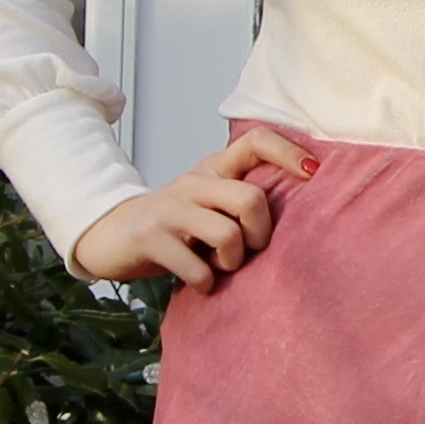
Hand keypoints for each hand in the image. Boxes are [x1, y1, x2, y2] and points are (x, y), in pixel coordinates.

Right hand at [67, 126, 312, 288]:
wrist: (112, 237)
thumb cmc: (174, 224)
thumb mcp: (209, 201)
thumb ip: (243, 198)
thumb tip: (302, 207)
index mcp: (213, 169)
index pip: (256, 141)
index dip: (288, 152)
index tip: (312, 174)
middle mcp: (194, 183)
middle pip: (250, 199)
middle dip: (260, 233)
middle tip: (252, 249)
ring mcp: (170, 209)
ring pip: (227, 234)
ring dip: (233, 261)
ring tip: (222, 266)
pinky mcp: (151, 238)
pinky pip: (197, 269)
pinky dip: (206, 283)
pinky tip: (200, 282)